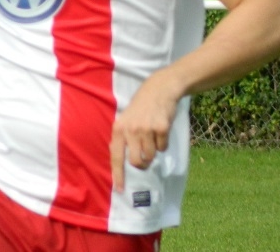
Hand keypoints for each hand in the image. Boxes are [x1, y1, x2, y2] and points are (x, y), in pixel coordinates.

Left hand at [109, 74, 179, 191]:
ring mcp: (146, 128)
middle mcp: (131, 130)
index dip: (118, 175)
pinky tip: (160, 129)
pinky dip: (163, 143)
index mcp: (119, 129)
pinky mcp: (161, 127)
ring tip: (152, 136)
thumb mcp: (126, 120)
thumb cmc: (141, 108)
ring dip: (154, 151)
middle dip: (142, 163)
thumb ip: (123, 138)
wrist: (158, 90)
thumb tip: (123, 163)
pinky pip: (163, 148)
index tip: (120, 190)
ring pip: (151, 156)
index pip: (115, 156)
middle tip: (145, 157)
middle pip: (136, 161)